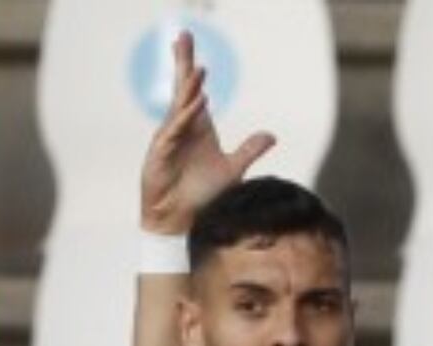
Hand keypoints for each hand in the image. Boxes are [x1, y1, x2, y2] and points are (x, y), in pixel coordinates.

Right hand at [141, 30, 276, 234]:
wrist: (181, 221)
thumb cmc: (203, 196)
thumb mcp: (232, 170)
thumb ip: (250, 150)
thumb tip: (271, 135)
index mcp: (196, 128)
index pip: (195, 93)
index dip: (195, 72)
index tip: (196, 50)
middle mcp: (181, 129)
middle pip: (182, 90)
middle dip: (183, 63)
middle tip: (183, 36)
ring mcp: (169, 139)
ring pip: (179, 106)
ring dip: (189, 88)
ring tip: (199, 70)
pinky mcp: (161, 154)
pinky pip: (175, 130)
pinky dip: (185, 116)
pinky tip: (198, 102)